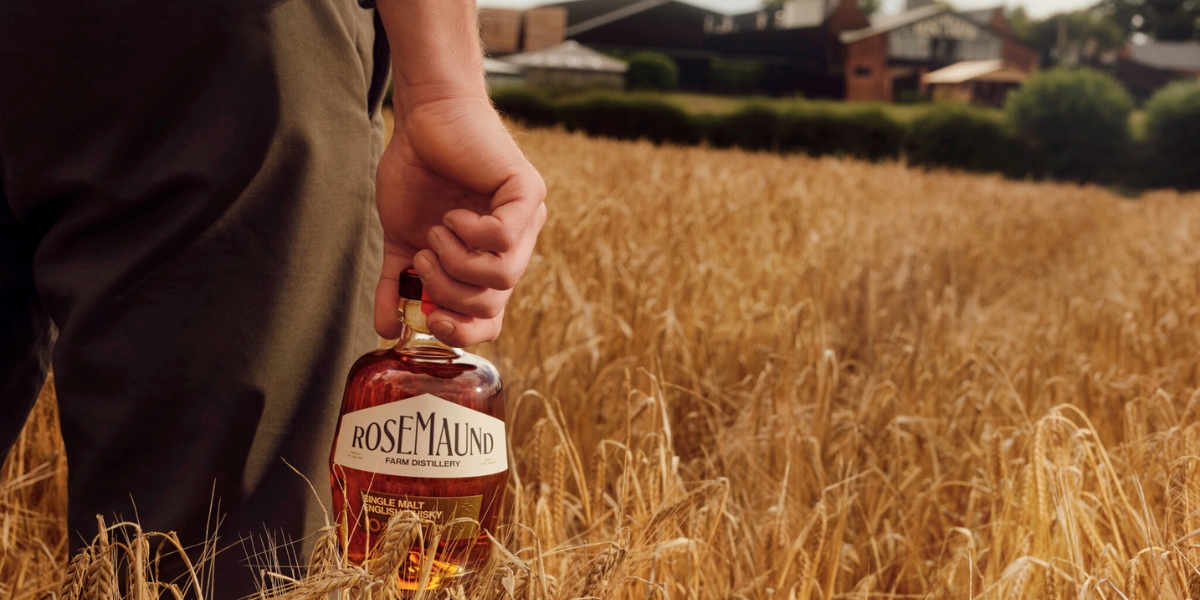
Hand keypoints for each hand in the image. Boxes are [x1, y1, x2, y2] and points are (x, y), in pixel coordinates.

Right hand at [373, 96, 546, 346]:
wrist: (423, 115)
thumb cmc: (415, 171)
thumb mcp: (402, 240)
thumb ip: (399, 284)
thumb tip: (388, 330)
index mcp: (486, 262)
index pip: (490, 320)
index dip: (461, 331)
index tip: (429, 317)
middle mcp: (513, 247)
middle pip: (493, 307)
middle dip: (448, 294)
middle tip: (425, 261)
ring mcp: (526, 221)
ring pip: (503, 278)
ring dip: (456, 262)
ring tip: (437, 234)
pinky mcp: (528, 194)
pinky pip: (504, 239)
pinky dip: (470, 232)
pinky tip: (454, 214)